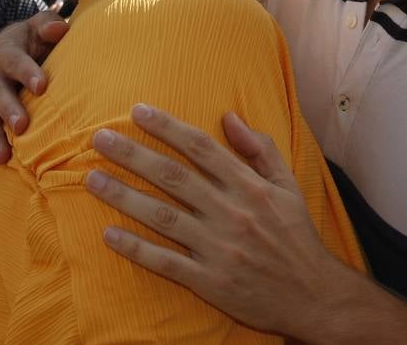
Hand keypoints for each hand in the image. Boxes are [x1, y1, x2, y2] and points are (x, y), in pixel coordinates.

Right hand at [0, 12, 68, 170]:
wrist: (9, 50)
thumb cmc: (33, 40)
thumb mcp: (40, 27)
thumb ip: (49, 25)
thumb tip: (59, 28)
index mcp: (5, 51)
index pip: (16, 61)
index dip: (28, 73)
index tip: (43, 86)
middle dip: (8, 110)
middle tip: (22, 126)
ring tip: (3, 158)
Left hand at [83, 105, 343, 338]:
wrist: (314, 295)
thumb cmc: (297, 236)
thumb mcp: (288, 185)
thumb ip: (259, 149)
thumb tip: (229, 116)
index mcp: (249, 186)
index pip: (201, 148)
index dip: (167, 127)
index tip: (137, 111)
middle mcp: (231, 212)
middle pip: (173, 177)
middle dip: (133, 154)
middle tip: (100, 138)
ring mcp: (218, 248)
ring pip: (163, 216)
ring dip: (124, 196)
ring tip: (92, 179)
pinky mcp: (210, 281)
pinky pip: (166, 262)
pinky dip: (137, 248)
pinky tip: (110, 234)